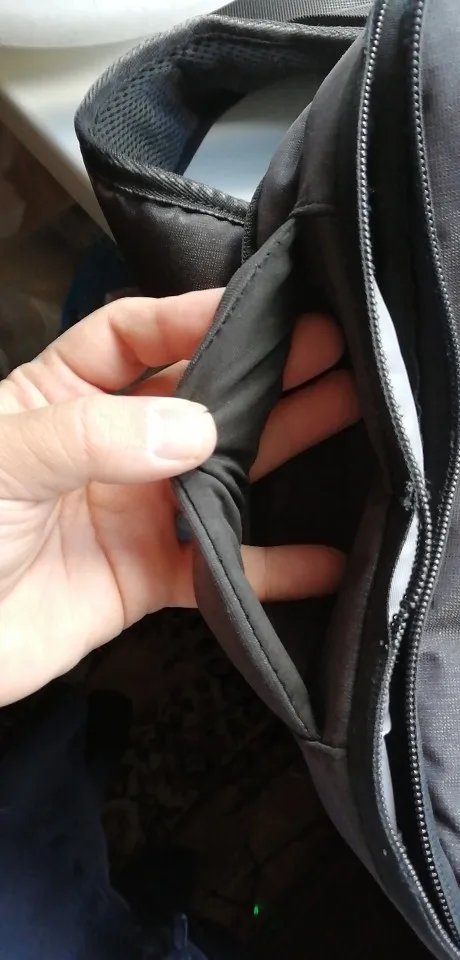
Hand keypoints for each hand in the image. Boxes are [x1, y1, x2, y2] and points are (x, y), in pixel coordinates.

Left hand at [0, 290, 358, 704]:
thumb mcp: (4, 459)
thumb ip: (93, 437)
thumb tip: (195, 430)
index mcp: (58, 395)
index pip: (130, 335)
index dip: (188, 316)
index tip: (252, 307)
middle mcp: (105, 446)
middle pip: (194, 396)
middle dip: (260, 372)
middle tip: (326, 349)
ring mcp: (131, 509)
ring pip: (221, 473)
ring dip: (282, 449)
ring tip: (347, 418)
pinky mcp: (147, 576)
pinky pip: (219, 566)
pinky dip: (270, 568)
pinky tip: (322, 559)